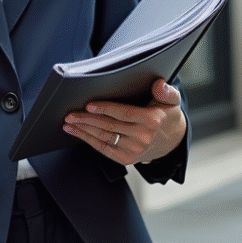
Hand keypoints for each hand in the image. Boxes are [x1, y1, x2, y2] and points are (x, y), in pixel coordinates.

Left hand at [63, 79, 186, 164]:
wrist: (172, 140)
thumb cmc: (167, 115)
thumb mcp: (172, 100)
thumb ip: (166, 91)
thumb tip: (159, 84)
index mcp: (153, 120)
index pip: (124, 113)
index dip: (105, 109)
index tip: (88, 105)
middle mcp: (143, 137)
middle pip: (110, 126)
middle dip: (87, 120)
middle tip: (70, 114)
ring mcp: (135, 150)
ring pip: (104, 138)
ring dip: (84, 131)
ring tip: (69, 123)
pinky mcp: (127, 159)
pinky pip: (105, 149)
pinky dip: (90, 141)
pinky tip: (78, 134)